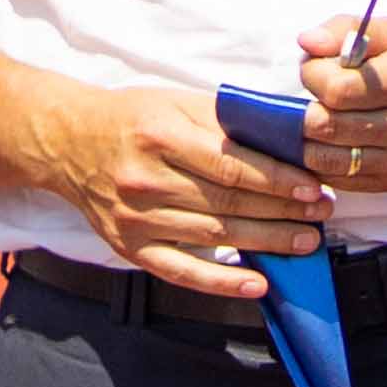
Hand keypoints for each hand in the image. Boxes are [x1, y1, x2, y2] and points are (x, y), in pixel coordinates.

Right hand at [46, 81, 320, 296]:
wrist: (65, 142)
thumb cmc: (130, 119)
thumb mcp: (176, 102)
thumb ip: (228, 120)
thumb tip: (291, 136)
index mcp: (159, 137)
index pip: (232, 166)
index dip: (279, 181)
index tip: (314, 187)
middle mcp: (144, 180)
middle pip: (228, 204)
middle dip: (283, 212)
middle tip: (321, 215)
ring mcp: (134, 218)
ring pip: (213, 236)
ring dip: (266, 242)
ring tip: (305, 241)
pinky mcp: (127, 245)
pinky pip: (179, 270)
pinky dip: (220, 281)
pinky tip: (256, 283)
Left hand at [301, 13, 386, 198]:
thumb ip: (346, 30)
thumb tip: (306, 42)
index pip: (335, 90)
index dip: (312, 76)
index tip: (316, 68)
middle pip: (325, 127)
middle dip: (305, 109)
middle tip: (316, 97)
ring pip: (326, 159)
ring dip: (308, 140)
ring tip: (320, 119)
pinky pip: (341, 180)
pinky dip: (324, 163)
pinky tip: (332, 142)